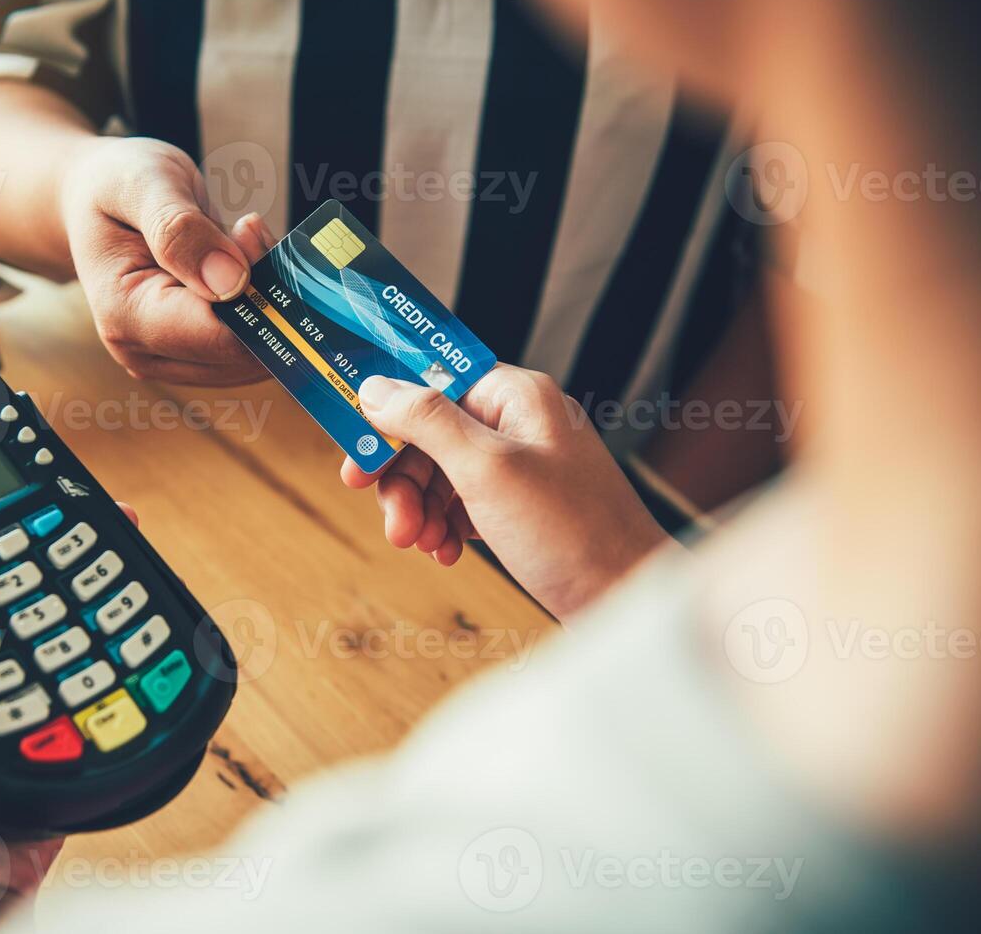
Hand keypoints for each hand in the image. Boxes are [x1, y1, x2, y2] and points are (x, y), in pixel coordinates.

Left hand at [0, 503, 137, 932]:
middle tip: (83, 514)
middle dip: (55, 558)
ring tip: (115, 553)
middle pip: (17, 604)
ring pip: (62, 639)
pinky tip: (130, 629)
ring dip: (92, 600)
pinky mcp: (54, 741)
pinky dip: (111, 663)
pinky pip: (88, 695)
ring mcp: (17, 709)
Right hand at [61, 137, 274, 384]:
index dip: (255, 293)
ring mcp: (169, 361)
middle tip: (245, 228)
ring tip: (237, 238)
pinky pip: (248, 348)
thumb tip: (232, 282)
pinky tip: (241, 260)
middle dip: (263, 292)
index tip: (250, 232)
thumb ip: (180, 230)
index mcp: (125, 315)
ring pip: (252, 354)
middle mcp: (144, 353)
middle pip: (240, 349)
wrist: (94, 198)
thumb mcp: (143, 184)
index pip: (218, 336)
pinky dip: (261, 305)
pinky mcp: (191, 357)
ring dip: (266, 297)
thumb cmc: (115, 185)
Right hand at [342, 367, 668, 620]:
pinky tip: (447, 552)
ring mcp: (521, 466)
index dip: (389, 411)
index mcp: (517, 396)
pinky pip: (462, 504)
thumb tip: (376, 386)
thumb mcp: (486, 470)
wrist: (626, 601)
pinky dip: (445, 526)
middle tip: (394, 523)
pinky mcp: (521, 506)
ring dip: (421, 509)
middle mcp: (519, 423)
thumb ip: (427, 421)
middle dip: (404, 479)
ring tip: (423, 544)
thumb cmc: (573, 532)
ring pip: (441, 473)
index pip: (433, 379)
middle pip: (430, 433)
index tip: (354, 442)